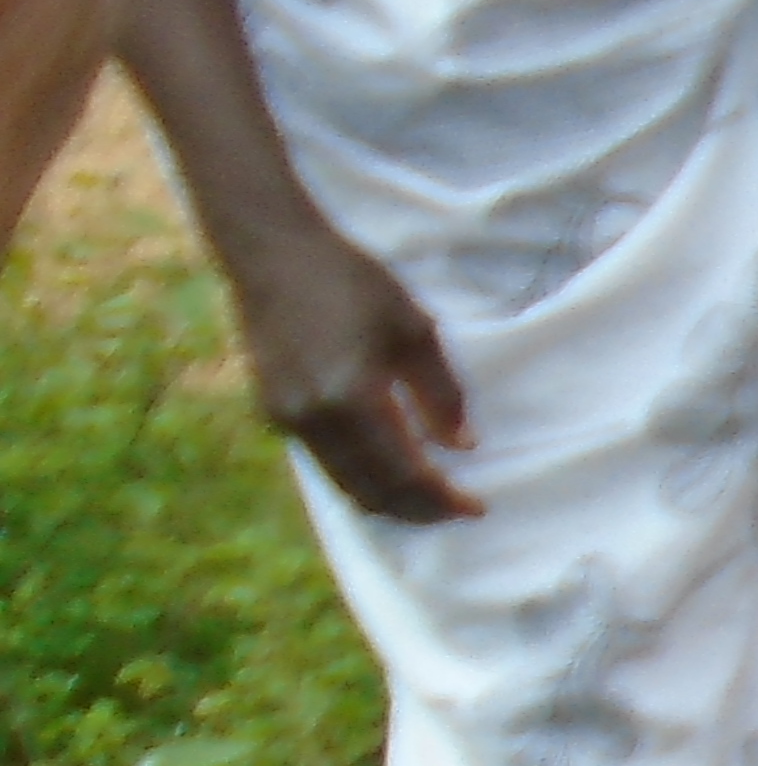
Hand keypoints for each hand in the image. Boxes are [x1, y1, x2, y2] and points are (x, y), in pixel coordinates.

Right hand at [225, 216, 475, 522]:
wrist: (274, 255)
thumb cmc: (353, 282)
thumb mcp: (415, 329)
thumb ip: (441, 393)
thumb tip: (463, 446)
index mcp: (354, 397)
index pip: (406, 473)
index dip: (443, 499)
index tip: (477, 508)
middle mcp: (314, 418)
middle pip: (372, 491)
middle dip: (418, 510)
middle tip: (456, 510)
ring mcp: (286, 418)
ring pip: (344, 484)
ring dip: (388, 500)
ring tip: (427, 501)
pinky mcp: (273, 411)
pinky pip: (324, 463)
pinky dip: (359, 478)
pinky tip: (386, 473)